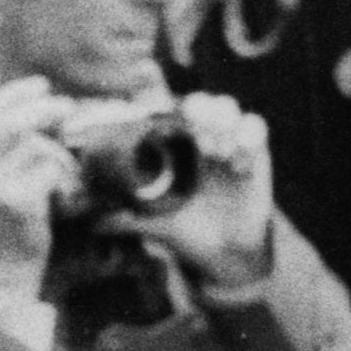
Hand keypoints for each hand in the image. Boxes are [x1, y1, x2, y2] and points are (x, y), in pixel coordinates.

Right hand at [0, 77, 78, 306]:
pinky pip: (49, 168)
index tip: (40, 85)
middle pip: (10, 121)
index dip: (14, 93)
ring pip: (34, 143)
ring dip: (58, 150)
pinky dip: (65, 174)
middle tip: (67, 107)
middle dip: (43, 107)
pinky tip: (65, 190)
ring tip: (66, 166)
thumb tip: (33, 111)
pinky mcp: (16, 202)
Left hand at [129, 92, 277, 295]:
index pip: (170, 109)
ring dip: (222, 120)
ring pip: (230, 109)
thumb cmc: (190, 233)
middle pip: (204, 102)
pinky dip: (247, 135)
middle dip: (200, 108)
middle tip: (196, 130)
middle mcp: (203, 141)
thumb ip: (127, 220)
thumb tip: (94, 222)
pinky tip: (237, 160)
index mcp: (177, 149)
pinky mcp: (257, 156)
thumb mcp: (156, 224)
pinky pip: (256, 129)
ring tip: (215, 149)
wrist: (225, 258)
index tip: (152, 94)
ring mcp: (231, 146)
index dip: (162, 93)